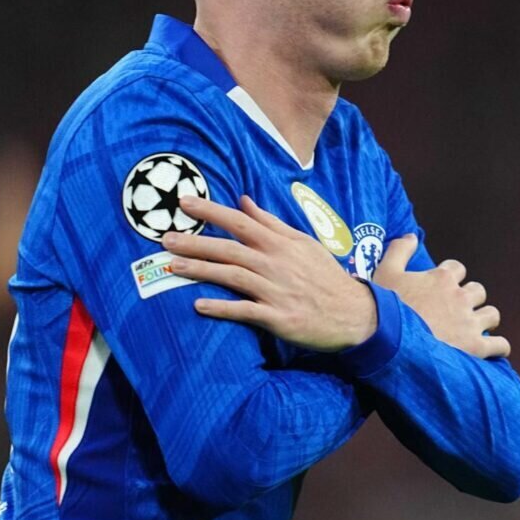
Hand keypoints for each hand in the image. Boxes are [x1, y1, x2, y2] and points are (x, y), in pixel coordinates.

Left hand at [162, 195, 377, 351]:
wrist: (353, 313)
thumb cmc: (325, 276)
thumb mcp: (303, 243)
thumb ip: (271, 223)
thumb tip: (244, 201)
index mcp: (280, 244)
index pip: (240, 222)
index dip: (211, 211)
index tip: (184, 203)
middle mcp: (275, 263)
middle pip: (229, 249)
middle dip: (195, 242)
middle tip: (165, 238)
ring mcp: (276, 290)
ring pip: (232, 276)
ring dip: (201, 271)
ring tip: (172, 267)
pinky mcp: (278, 317)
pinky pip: (244, 310)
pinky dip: (222, 307)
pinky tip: (198, 305)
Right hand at [372, 235, 509, 359]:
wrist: (386, 337)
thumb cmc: (385, 304)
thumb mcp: (386, 271)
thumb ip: (400, 250)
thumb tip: (412, 236)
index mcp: (442, 278)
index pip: (457, 269)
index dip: (450, 277)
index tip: (440, 287)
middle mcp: (460, 297)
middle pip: (477, 291)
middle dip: (469, 298)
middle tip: (454, 310)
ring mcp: (469, 322)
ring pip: (491, 314)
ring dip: (484, 318)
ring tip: (473, 327)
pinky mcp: (474, 346)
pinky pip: (499, 344)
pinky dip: (498, 346)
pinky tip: (492, 348)